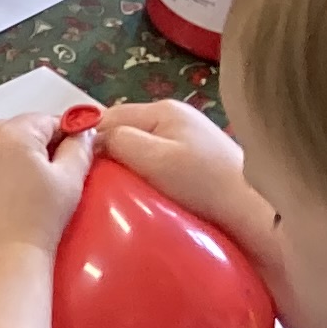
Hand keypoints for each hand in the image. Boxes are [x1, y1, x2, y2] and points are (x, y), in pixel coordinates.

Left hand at [0, 111, 94, 266]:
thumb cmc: (38, 223)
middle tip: (36, 178)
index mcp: (12, 133)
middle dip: (24, 147)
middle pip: (9, 130)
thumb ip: (80, 146)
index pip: (42, 120)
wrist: (1, 260)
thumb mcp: (71, 180)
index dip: (58, 135)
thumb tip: (83, 130)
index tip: (64, 151)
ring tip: (9, 188)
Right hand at [97, 100, 248, 224]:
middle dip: (106, 154)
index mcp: (164, 110)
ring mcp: (188, 143)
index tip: (69, 166)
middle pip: (124, 132)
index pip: (108, 115)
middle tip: (89, 184)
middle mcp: (176, 120)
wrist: (257, 216)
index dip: (86, 138)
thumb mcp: (155, 158)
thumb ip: (118, 141)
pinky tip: (140, 199)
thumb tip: (91, 139)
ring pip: (139, 151)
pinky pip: (156, 167)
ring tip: (111, 194)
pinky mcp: (197, 167)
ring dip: (125, 169)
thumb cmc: (205, 184)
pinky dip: (144, 180)